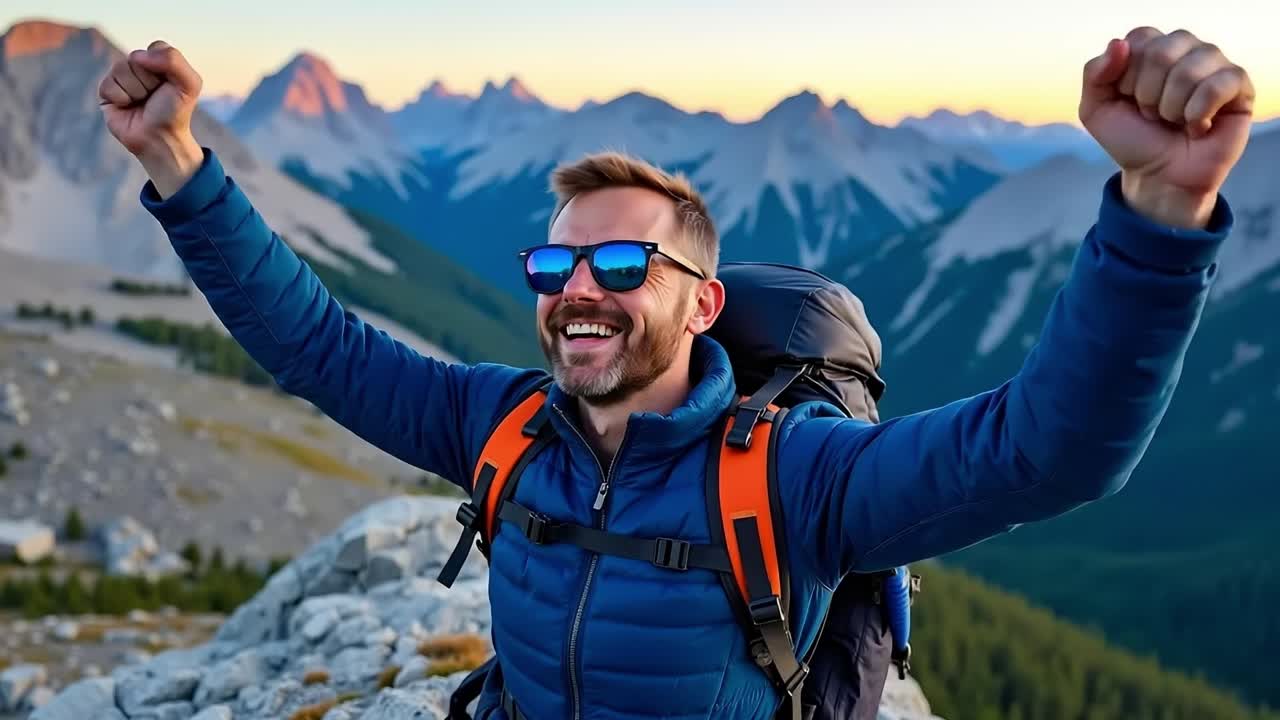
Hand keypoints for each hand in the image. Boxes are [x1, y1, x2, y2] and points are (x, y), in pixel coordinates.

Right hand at [98, 41, 204, 197]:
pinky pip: (108, 84)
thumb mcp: (189, 84)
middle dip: (149, 81)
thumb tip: (138, 55)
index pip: (156, 48)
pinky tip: (127, 107)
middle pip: (136, 58)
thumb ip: (173, 60)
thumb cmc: (174, 112)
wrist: (159, 139)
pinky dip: (121, 98)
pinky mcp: (107, 91)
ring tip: (141, 102)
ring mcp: (122, 78)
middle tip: (154, 97)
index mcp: (160, 62)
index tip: (171, 86)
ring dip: (135, 90)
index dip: (164, 69)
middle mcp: (140, 67)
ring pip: (121, 69)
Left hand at [1079, 27, 1253, 228]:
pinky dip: (1198, 114)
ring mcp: (1215, 64)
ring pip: (1189, 70)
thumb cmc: (1132, 140)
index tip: (1130, 101)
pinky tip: (1197, 127)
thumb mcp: (1096, 111)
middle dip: (1147, 95)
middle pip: (1162, 52)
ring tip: (1174, 121)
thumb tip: (1118, 44)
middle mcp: (1185, 49)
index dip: (1127, 79)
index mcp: (1152, 47)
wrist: (1160, 178)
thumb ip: (1094, 74)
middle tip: (1153, 115)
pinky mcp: (1239, 86)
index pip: (1138, 40)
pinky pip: (1218, 85)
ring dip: (1171, 108)